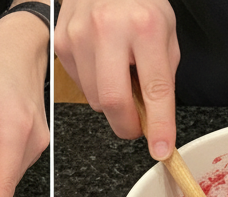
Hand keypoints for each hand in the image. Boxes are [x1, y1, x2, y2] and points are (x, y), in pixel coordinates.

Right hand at [55, 0, 178, 159]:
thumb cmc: (138, 3)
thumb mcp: (165, 32)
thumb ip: (162, 78)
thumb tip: (154, 121)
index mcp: (145, 26)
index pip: (155, 89)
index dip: (159, 125)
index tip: (161, 149)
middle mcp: (109, 29)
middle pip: (113, 103)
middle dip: (127, 125)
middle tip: (137, 123)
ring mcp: (80, 36)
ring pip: (95, 100)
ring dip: (111, 102)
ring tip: (119, 75)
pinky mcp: (62, 43)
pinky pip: (81, 86)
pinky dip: (94, 86)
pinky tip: (102, 63)